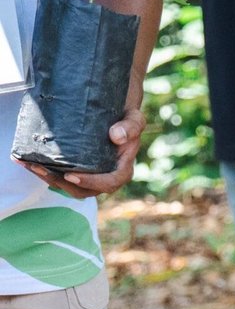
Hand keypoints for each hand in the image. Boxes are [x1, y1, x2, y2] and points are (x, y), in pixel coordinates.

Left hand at [21, 106, 144, 199]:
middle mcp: (106, 178)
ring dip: (47, 178)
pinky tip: (26, 160)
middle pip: (84, 190)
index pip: (108, 183)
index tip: (71, 175)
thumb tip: (116, 136)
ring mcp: (91, 177)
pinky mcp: (78, 171)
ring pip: (69, 186)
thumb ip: (130, 127)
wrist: (117, 118)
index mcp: (122, 170)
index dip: (90, 182)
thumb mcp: (135, 119)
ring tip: (28, 164)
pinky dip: (44, 171)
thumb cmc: (127, 119)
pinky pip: (61, 177)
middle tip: (40, 168)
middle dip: (60, 182)